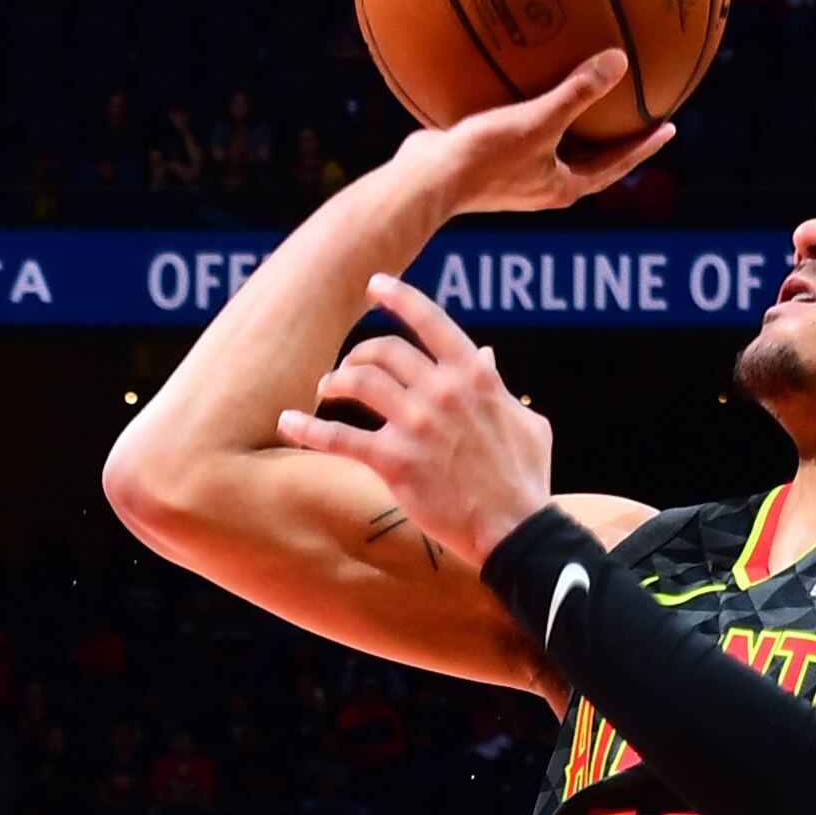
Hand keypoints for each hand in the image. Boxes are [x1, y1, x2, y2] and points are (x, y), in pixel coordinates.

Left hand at [279, 274, 552, 568]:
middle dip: (361, 351)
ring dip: (335, 380)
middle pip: (385, 350)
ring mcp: (415, 425)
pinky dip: (307, 427)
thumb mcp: (527, 422)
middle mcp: (441, 392)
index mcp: (474, 376)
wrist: (515, 529)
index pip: (430, 320)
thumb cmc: (526, 478)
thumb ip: (500, 385)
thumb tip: (486, 354)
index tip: (376, 285)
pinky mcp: (393, 462)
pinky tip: (287, 421)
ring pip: (358, 382)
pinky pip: (338, 437)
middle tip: (352, 364)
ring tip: (326, 389)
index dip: (399, 297)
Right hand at [409, 49, 675, 214]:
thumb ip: (578, 92)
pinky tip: (522, 83)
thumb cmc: (485, 156)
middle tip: (637, 114)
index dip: (643, 145)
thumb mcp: (538, 120)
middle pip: (590, 160)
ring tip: (584, 98)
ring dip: (571, 126)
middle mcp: (541, 185)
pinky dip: (529, 111)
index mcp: (562, 185)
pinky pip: (518, 131)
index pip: (616, 165)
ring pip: (553, 148)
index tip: (668, 128)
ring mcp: (514, 176)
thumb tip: (620, 61)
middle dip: (613, 139)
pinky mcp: (487, 160)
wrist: (425, 180)